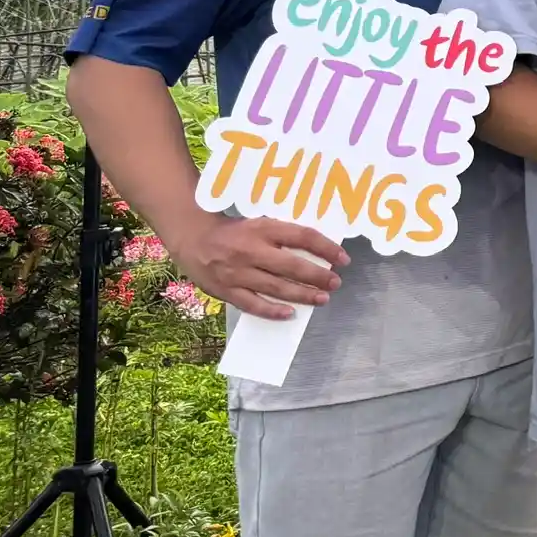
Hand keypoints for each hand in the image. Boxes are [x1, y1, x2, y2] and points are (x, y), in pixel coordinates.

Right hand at [169, 214, 345, 320]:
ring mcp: (238, 272)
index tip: (343, 258)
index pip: (302, 237)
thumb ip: (283, 234)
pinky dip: (272, 311)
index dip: (326, 248)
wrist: (193, 237)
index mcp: (263, 229)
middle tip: (336, 282)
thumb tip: (318, 247)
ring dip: (302, 295)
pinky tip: (289, 314)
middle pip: (292, 266)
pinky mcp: (226, 290)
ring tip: (322, 298)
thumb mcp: (260, 223)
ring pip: (276, 287)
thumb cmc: (235, 231)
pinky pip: (252, 304)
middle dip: (318, 276)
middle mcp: (252, 250)